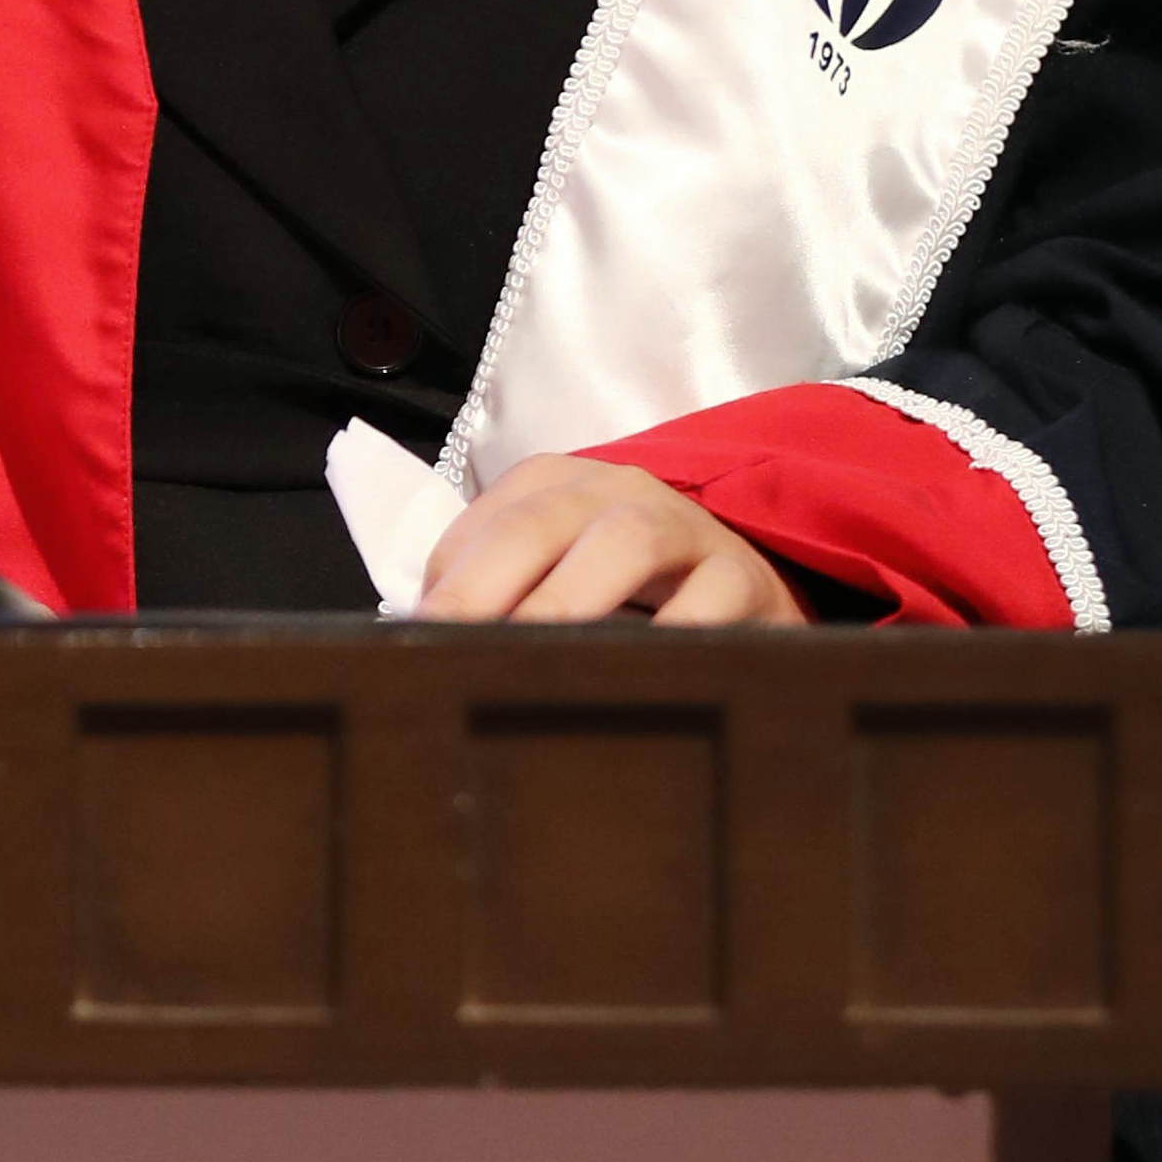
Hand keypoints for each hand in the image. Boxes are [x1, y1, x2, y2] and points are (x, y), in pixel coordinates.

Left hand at [415, 450, 808, 627]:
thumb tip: (417, 645)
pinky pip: (710, 598)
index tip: (412, 649)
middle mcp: (616, 491)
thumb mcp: (555, 576)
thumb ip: (488, 595)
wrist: (748, 590)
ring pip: (624, 542)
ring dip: (569, 600)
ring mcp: (684, 526)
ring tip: (534, 660)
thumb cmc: (628, 592)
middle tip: (452, 655)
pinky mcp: (743, 576)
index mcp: (555, 486)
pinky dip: (675, 633)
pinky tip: (637, 676)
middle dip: (487, 589)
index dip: (447, 585)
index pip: (486, 525)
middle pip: (539, 524)